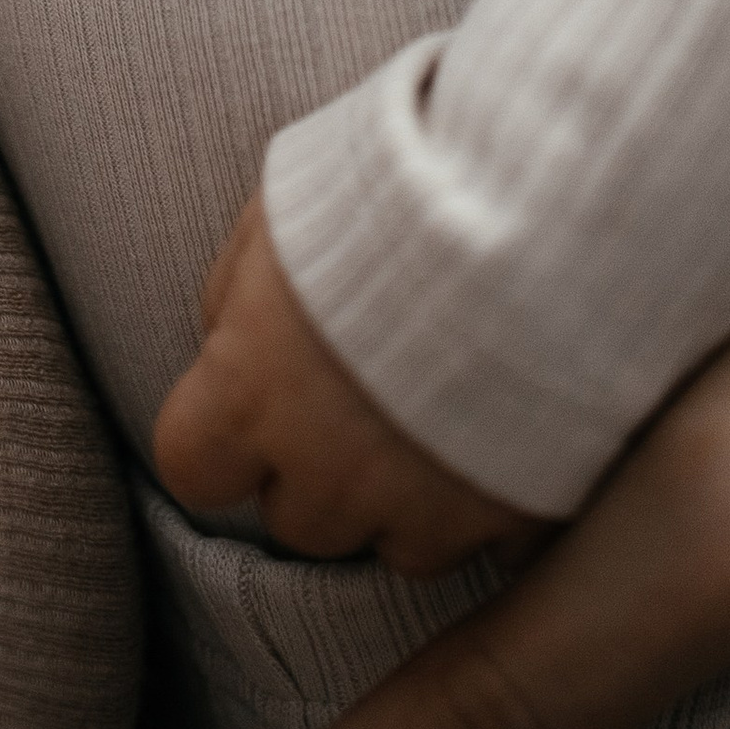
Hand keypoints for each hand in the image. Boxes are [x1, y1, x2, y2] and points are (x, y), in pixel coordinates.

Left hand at [152, 197, 536, 580]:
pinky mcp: (518, 512)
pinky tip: (520, 437)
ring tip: (450, 412)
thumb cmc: (397, 180)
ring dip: (410, 498)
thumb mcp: (283, 210)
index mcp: (253, 390)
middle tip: (372, 396)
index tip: (258, 404)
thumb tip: (223, 342)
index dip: (222, 441)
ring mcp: (426, 503)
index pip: (191, 468)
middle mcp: (329, 468)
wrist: (538, 198)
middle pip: (299, 520)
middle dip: (325, 470)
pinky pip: (497, 548)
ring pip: (397, 548)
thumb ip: (236, 292)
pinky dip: (501, 505)